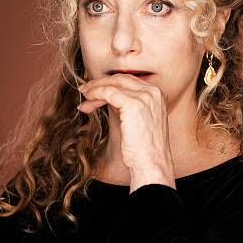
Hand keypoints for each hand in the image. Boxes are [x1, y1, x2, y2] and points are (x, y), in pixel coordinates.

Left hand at [77, 74, 175, 192]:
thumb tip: (106, 97)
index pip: (129, 81)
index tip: (95, 89)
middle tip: (85, 90)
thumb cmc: (144, 148)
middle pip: (121, 79)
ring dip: (95, 89)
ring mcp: (145, 97)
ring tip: (84, 98)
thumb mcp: (139, 120)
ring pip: (113, 84)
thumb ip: (127, 105)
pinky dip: (95, 94)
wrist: (152, 163)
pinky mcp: (134, 105)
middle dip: (100, 83)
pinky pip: (108, 93)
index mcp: (158, 94)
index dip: (110, 83)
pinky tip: (88, 102)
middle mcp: (153, 92)